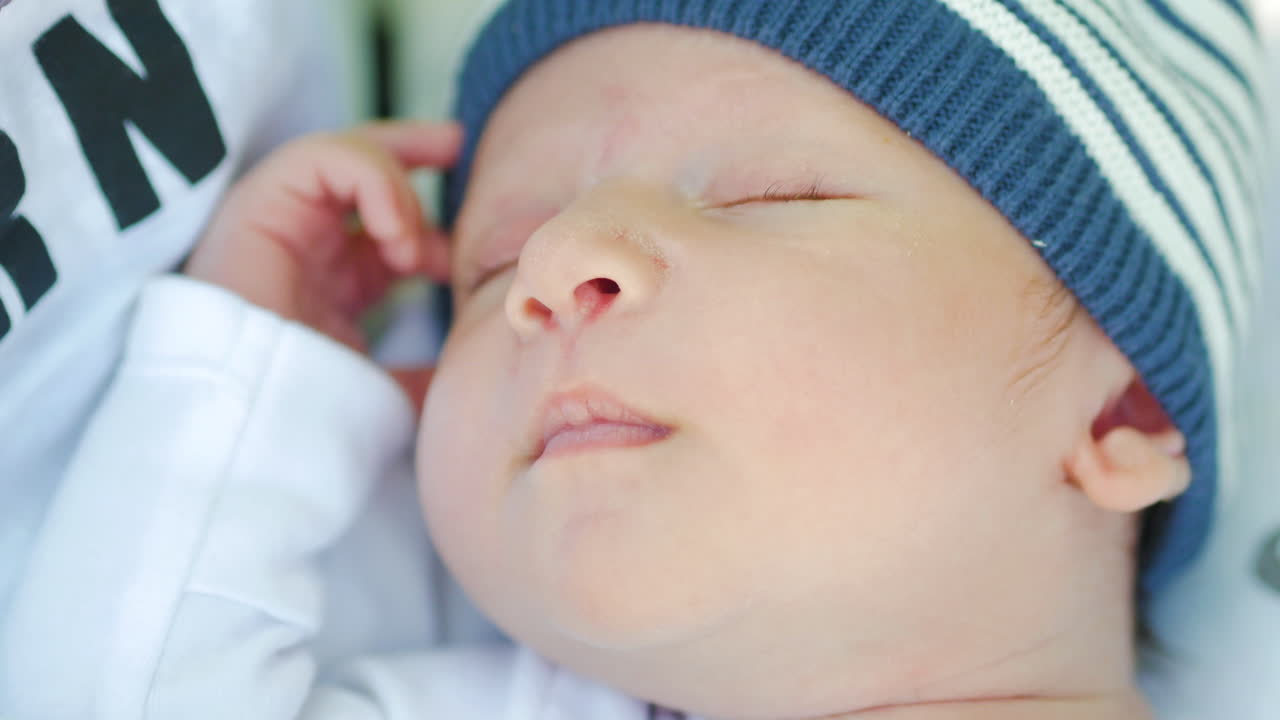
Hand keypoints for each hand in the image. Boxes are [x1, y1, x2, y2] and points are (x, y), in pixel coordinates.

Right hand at [185, 122, 461, 406]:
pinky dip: (371, 182)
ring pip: (341, 155)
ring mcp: (278, 223)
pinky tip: (396, 237)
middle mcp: (303, 244)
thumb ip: (419, 379)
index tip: (466, 241)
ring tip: (415, 247)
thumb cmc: (311, 414)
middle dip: (411, 149)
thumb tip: (466, 382)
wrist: (253, 426)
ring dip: (395, 188)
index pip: (378, 226)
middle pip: (355, 170)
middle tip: (456, 144)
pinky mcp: (256, 207)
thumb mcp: (384, 392)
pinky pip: (319, 158)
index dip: (426, 220)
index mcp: (330, 283)